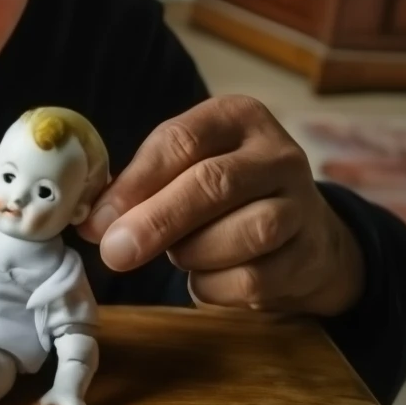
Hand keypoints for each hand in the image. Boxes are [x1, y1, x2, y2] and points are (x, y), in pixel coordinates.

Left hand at [77, 96, 364, 316]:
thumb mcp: (182, 172)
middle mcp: (276, 154)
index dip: (134, 183)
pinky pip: (253, 279)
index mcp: (235, 118)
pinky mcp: (310, 255)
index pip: (181, 141)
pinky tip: (204, 278)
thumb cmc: (221, 197)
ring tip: (178, 255)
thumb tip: (95, 224)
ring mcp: (301, 204)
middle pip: (213, 183)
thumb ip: (139, 188)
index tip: (97, 220)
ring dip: (193, 254)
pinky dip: (214, 286)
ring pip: (244, 232)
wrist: (301, 235)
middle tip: (115, 252)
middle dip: (156, 222)